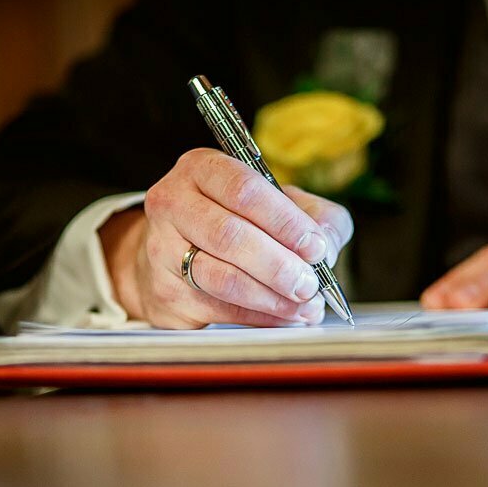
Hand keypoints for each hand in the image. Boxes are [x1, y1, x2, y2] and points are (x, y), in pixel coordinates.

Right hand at [98, 148, 353, 327]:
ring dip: (270, 297)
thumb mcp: (279, 204)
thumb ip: (314, 215)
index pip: (244, 189)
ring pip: (221, 278)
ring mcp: (162, 249)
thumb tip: (326, 246)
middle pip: (229, 235)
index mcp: (202, 169)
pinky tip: (284, 317)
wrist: (173, 255)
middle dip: (278, 265)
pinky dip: (259, 317)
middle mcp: (173, 203)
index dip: (285, 221)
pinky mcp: (165, 292)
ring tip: (304, 306)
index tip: (316, 248)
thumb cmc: (235, 222)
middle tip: (310, 284)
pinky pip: (218, 309)